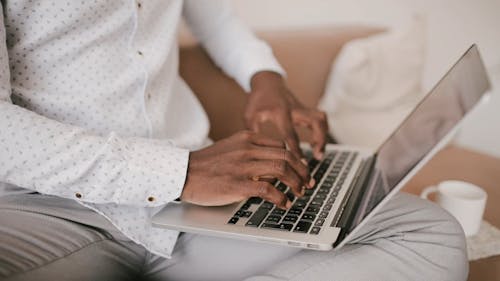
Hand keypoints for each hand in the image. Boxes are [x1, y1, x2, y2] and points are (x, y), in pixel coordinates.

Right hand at [180, 131, 314, 208]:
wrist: (183, 172)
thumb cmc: (206, 165)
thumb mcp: (231, 149)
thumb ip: (251, 153)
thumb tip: (273, 169)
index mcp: (247, 138)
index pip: (281, 145)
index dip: (296, 159)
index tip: (301, 169)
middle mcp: (248, 148)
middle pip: (286, 156)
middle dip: (302, 171)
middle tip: (307, 183)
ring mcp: (243, 165)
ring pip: (282, 170)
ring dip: (296, 183)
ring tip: (299, 193)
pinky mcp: (238, 184)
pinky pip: (268, 189)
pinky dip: (281, 197)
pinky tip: (283, 203)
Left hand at [245, 71, 328, 159]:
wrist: (266, 82)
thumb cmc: (257, 100)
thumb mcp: (250, 115)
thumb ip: (253, 133)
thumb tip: (256, 152)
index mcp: (280, 112)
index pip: (291, 134)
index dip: (296, 150)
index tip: (300, 163)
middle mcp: (295, 109)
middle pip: (315, 122)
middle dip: (319, 140)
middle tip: (317, 157)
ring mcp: (302, 108)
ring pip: (321, 119)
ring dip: (323, 136)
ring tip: (319, 153)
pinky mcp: (305, 109)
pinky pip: (320, 118)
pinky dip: (322, 131)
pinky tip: (317, 144)